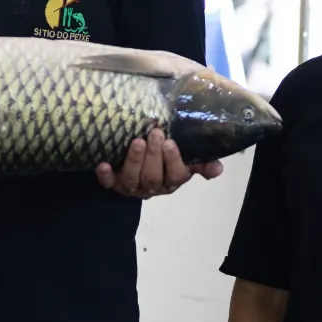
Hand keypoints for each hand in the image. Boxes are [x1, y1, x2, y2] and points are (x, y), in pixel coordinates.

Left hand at [96, 127, 223, 198]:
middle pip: (153, 177)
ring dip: (134, 161)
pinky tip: (102, 164)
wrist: (142, 155)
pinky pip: (109, 183)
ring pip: (133, 179)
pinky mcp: (114, 183)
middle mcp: (152, 187)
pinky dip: (105, 176)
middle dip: (154, 156)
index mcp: (172, 180)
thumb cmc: (166, 155)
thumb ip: (202, 162)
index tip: (170, 142)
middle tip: (155, 134)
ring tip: (137, 142)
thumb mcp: (187, 158)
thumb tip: (219, 169)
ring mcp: (132, 186)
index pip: (176, 175)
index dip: (174, 161)